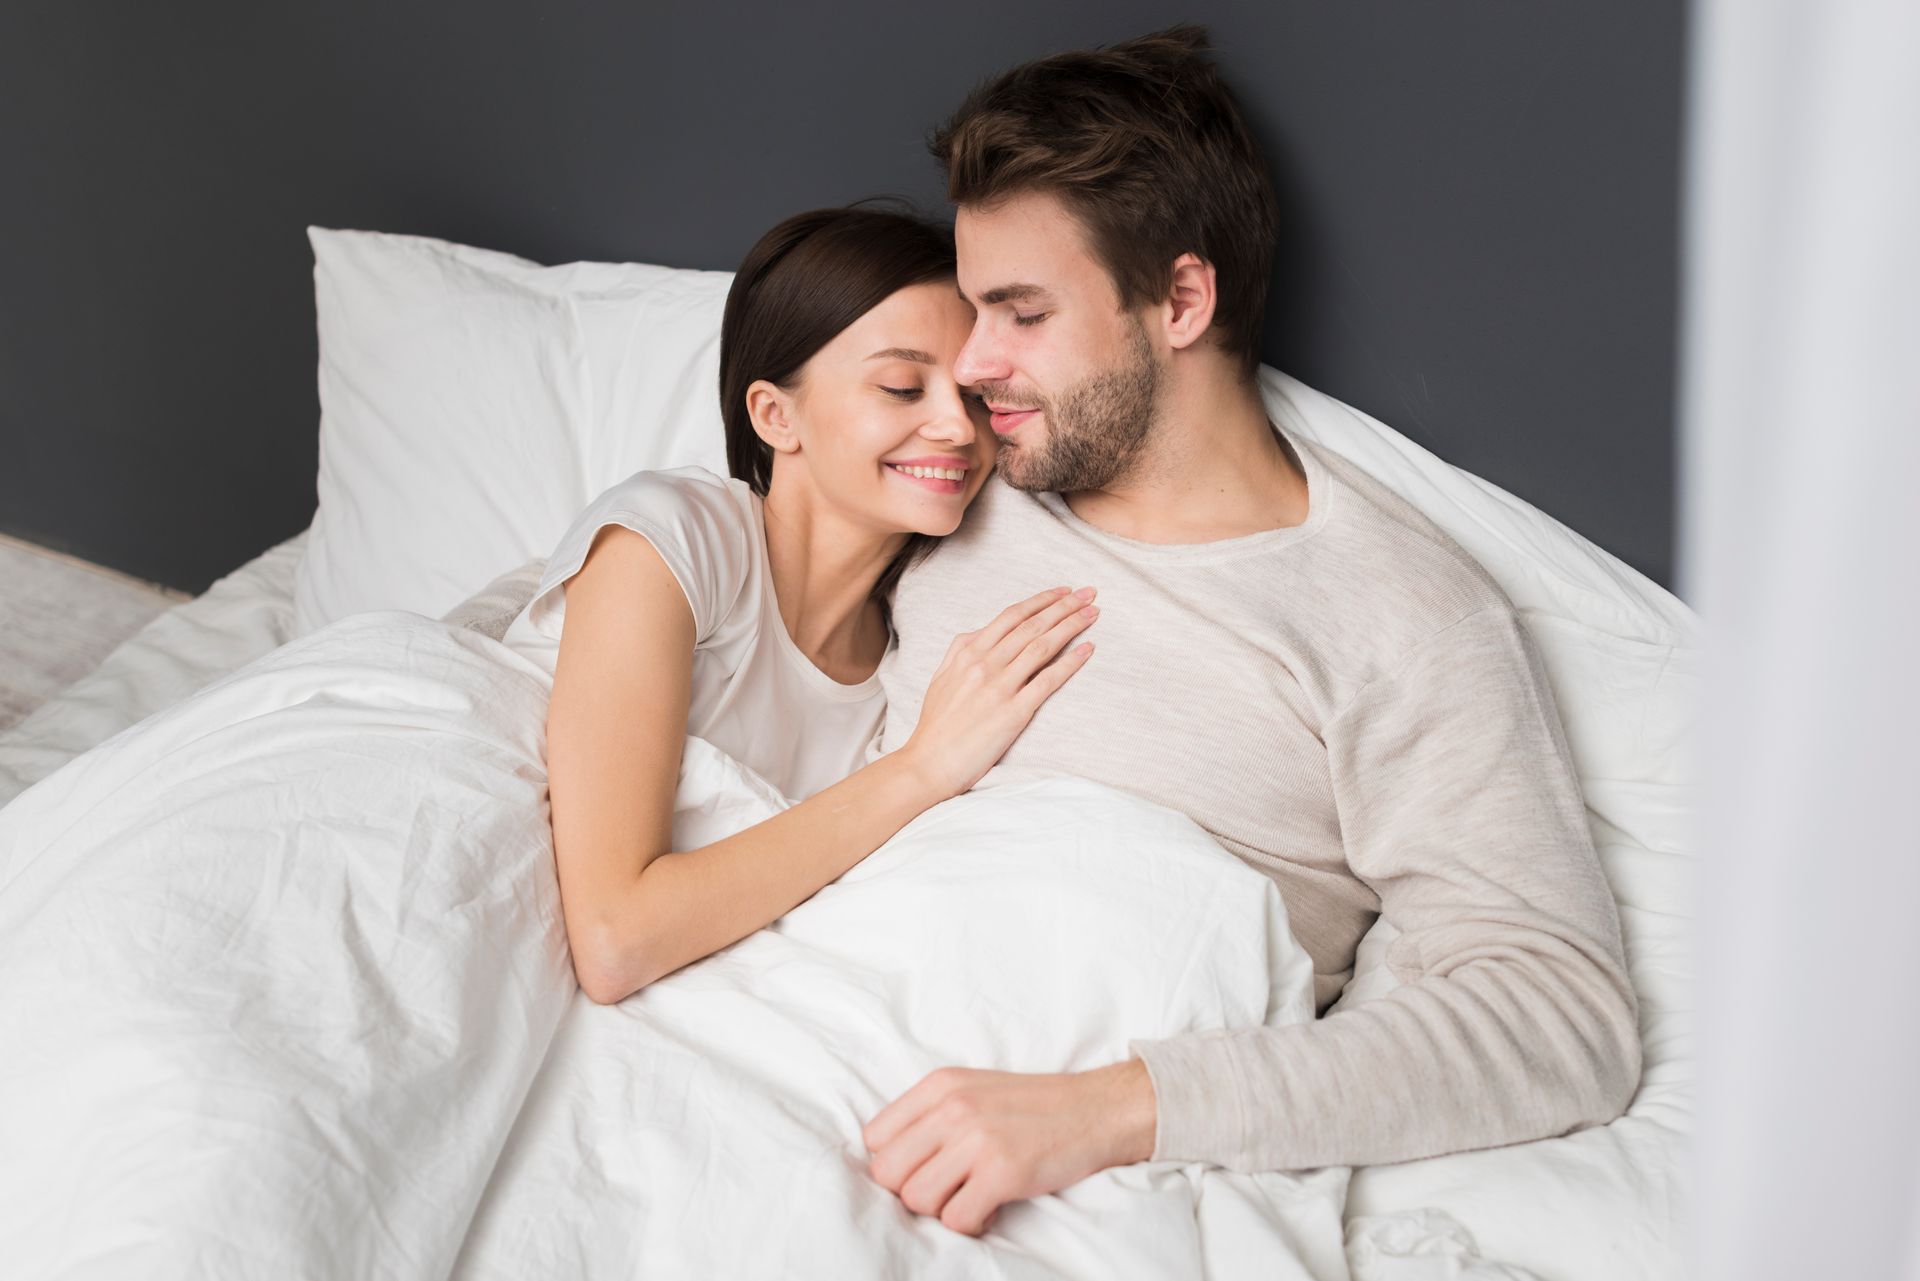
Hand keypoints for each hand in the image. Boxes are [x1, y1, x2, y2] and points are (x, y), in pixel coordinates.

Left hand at [861, 1060, 1156, 1235]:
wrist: (1096, 1109)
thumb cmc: (1033, 1105)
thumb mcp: (973, 1089)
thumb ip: (930, 1115)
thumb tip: (889, 1159)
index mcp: (940, 1085)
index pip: (874, 1137)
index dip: (895, 1161)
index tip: (923, 1168)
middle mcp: (953, 1108)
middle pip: (887, 1172)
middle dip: (910, 1190)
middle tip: (944, 1189)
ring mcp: (977, 1139)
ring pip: (916, 1199)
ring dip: (940, 1209)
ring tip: (968, 1198)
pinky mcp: (1003, 1172)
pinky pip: (955, 1219)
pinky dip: (970, 1225)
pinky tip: (989, 1210)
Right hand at [898, 586, 1097, 798]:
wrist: (929, 763)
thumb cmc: (936, 724)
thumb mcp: (941, 677)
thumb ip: (959, 651)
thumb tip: (978, 633)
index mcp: (968, 653)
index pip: (1011, 616)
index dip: (1041, 600)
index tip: (1063, 591)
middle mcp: (984, 664)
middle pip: (1032, 625)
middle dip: (1064, 606)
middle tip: (1090, 593)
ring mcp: (999, 687)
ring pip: (1042, 646)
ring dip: (1071, 626)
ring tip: (1093, 613)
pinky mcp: (1013, 713)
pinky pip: (1047, 681)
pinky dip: (1070, 663)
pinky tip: (1088, 650)